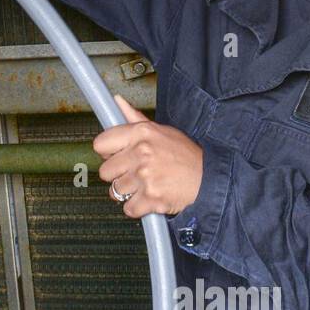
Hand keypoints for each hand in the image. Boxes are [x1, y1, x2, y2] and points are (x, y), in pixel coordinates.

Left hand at [93, 94, 203, 217]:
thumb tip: (116, 101)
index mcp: (141, 133)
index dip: (107, 153)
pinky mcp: (151, 198)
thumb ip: (134, 118)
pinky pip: (128, 208)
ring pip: (115, 191)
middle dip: (118, 175)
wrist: (209, 179)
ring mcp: (145, 177)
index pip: (100, 144)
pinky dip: (138, 207)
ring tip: (146, 185)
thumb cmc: (185, 155)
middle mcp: (141, 153)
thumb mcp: (162, 131)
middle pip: (105, 171)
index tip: (117, 156)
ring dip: (128, 192)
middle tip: (136, 173)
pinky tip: (150, 198)